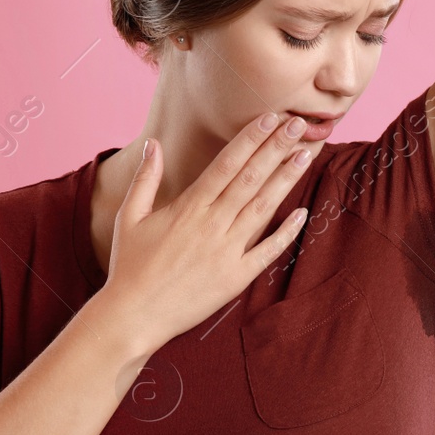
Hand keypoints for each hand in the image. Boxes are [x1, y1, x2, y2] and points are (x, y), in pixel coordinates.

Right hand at [99, 111, 314, 349]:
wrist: (133, 316)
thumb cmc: (129, 266)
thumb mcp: (129, 217)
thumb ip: (145, 179)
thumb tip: (154, 143)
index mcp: (188, 207)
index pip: (227, 164)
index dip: (251, 139)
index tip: (270, 118)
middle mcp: (211, 225)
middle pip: (251, 179)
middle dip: (276, 149)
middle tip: (299, 125)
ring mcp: (226, 252)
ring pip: (263, 208)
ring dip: (286, 180)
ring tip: (306, 155)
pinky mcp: (236, 278)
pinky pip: (267, 251)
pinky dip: (286, 232)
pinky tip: (303, 214)